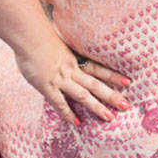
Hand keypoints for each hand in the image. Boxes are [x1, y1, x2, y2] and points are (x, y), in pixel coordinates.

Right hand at [14, 31, 130, 125]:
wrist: (29, 36)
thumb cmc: (40, 35)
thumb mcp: (58, 40)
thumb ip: (65, 48)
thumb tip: (67, 48)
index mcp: (76, 58)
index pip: (98, 68)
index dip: (113, 75)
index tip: (128, 82)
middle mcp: (72, 70)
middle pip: (95, 84)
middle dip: (111, 95)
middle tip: (126, 106)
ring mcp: (60, 79)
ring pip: (83, 94)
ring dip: (97, 106)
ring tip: (110, 118)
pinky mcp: (47, 86)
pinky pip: (59, 102)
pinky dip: (68, 113)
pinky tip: (77, 123)